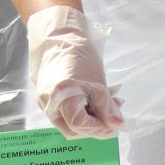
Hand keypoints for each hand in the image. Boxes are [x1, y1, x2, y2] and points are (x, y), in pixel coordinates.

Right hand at [26, 6, 124, 137]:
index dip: (99, 129)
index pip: (79, 126)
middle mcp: (50, 104)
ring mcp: (47, 102)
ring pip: (70, 122)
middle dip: (96, 127)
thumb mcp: (97, 81)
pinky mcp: (50, 97)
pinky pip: (67, 112)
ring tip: (111, 104)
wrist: (58, 35)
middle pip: (73, 129)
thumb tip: (117, 124)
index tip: (116, 124)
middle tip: (115, 116)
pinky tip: (99, 100)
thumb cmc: (78, 53)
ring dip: (91, 118)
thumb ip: (106, 105)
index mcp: (61, 98)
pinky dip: (83, 110)